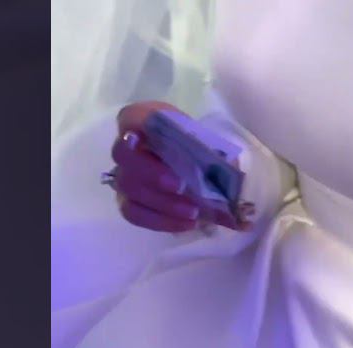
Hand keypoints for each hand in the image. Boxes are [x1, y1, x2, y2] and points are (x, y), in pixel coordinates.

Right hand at [112, 101, 243, 232]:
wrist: (194, 167)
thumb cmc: (196, 146)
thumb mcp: (202, 139)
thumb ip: (205, 146)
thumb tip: (229, 168)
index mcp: (142, 120)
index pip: (130, 118)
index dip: (138, 127)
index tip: (150, 138)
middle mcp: (126, 146)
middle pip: (124, 157)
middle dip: (152, 173)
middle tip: (180, 186)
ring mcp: (123, 176)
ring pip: (129, 189)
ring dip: (163, 203)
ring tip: (193, 213)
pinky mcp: (127, 202)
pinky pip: (134, 214)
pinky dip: (161, 221)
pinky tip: (186, 224)